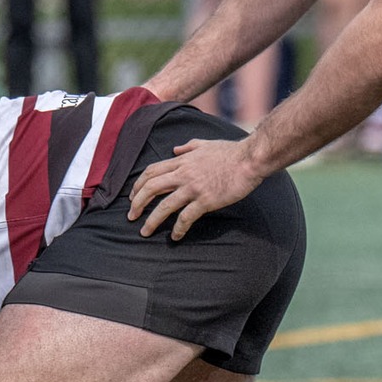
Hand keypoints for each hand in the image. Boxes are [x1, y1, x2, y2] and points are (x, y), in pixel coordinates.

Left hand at [127, 139, 262, 240]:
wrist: (250, 159)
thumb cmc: (231, 151)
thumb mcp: (206, 144)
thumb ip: (188, 147)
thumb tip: (175, 149)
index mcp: (182, 161)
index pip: (151, 172)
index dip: (138, 185)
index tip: (133, 196)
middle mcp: (183, 174)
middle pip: (151, 188)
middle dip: (137, 204)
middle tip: (131, 216)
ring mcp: (194, 188)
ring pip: (164, 206)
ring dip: (151, 221)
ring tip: (144, 232)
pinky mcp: (206, 200)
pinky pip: (186, 217)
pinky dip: (178, 229)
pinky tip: (175, 236)